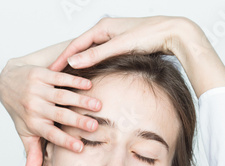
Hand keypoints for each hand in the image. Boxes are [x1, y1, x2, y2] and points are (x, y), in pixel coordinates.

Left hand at [0, 59, 101, 165]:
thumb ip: (32, 153)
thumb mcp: (25, 132)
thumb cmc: (21, 111)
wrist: (7, 82)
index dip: (64, 141)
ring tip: (98, 106)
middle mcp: (34, 107)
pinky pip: (59, 77)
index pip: (51, 135)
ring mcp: (36, 90)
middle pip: (58, 115)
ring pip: (61, 96)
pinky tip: (88, 85)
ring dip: (80, 100)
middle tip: (94, 126)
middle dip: (77, 121)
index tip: (80, 148)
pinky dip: (74, 80)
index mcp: (33, 123)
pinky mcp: (40, 74)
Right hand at [49, 16, 183, 71]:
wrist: (172, 33)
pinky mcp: (123, 46)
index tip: (52, 71)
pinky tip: (91, 75)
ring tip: (70, 78)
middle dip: (68, 62)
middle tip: (55, 77)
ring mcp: (115, 38)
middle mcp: (107, 31)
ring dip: (81, 65)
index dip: (63, 59)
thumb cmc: (149, 35)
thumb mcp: (119, 46)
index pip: (75, 45)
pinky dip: (93, 66)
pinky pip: (102, 57)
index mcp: (102, 27)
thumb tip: (74, 63)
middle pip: (81, 49)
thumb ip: (96, 56)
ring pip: (92, 54)